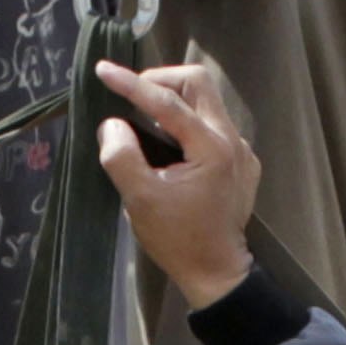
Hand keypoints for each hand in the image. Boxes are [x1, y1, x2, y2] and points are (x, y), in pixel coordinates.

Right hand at [91, 61, 259, 309]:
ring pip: (207, 101)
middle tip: (133, 94)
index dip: (131, 84)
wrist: (217, 273)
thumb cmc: (177, 240)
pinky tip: (172, 145)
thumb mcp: (140, 201)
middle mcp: (232, 140)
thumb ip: (121, 157)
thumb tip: (113, 125)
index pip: (167, 102)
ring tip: (146, 118)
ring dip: (174, 100)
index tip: (103, 71)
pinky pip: (214, 125)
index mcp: (211, 148)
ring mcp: (241, 150)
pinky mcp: (243, 162)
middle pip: (198, 83)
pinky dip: (188, 123)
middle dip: (161, 80)